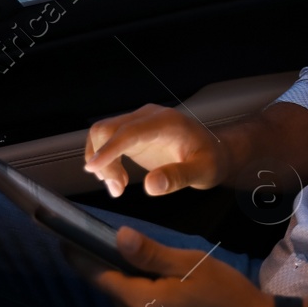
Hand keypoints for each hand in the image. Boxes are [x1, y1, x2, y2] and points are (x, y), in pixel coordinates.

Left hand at [69, 227, 274, 306]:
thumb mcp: (191, 265)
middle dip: (113, 269)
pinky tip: (165, 291)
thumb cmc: (228, 295)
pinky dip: (145, 302)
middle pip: (113, 291)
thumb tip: (118, 237)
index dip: (79, 257)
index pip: (98, 277)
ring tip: (153, 268)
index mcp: (141, 303)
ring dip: (132, 287)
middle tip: (118, 245)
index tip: (63, 240)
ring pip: (128, 305)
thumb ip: (150, 254)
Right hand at [83, 103, 229, 197]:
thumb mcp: (202, 172)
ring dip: (101, 162)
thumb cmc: (211, 160)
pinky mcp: (133, 132)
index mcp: (166, 122)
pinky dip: (104, 160)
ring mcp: (139, 122)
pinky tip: (117, 179)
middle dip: (103, 161)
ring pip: (102, 134)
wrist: (214, 152)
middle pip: (108, 129)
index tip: (93, 168)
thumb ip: (178, 177)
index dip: (109, 149)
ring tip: (118, 187)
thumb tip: (151, 185)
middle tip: (117, 189)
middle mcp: (149, 117)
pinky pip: (106, 140)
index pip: (129, 131)